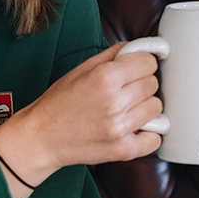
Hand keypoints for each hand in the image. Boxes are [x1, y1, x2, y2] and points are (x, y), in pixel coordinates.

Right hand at [0, 45, 162, 197]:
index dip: (142, 64)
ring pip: (156, 108)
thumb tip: (141, 47)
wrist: (42, 137)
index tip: (135, 69)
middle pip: (153, 85)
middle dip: (142, 84)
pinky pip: (155, 139)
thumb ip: (114, 54)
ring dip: (145, 107)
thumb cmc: (59, 102)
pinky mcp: (122, 150)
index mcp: (105, 77)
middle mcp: (114, 102)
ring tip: (126, 109)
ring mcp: (120, 128)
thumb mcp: (82, 69)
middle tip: (125, 91)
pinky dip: (148, 133)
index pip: (149, 63)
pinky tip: (134, 128)